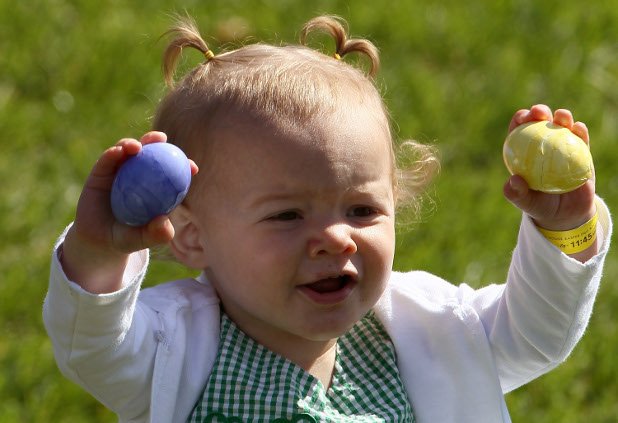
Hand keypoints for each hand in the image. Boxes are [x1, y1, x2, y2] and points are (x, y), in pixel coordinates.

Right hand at [61, 131, 198, 292]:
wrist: (96, 239)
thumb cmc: (125, 238)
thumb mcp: (140, 239)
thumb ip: (154, 234)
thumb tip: (164, 223)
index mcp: (156, 188)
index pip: (172, 172)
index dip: (183, 165)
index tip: (192, 167)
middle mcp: (140, 174)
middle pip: (151, 152)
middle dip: (158, 141)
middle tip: (162, 139)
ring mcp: (121, 170)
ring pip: (129, 150)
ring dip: (134, 144)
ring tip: (137, 147)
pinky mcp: (102, 170)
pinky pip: (108, 159)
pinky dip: (113, 152)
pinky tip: (118, 152)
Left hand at [503, 104, 595, 231]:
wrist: (566, 215)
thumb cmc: (541, 207)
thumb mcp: (526, 203)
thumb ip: (517, 194)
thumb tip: (513, 181)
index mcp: (524, 153)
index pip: (519, 132)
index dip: (519, 120)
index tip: (522, 117)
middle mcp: (543, 146)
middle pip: (540, 123)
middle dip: (539, 112)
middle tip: (540, 112)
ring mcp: (562, 147)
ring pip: (562, 126)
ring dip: (562, 117)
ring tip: (562, 116)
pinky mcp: (581, 152)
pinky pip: (581, 139)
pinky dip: (580, 131)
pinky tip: (578, 128)